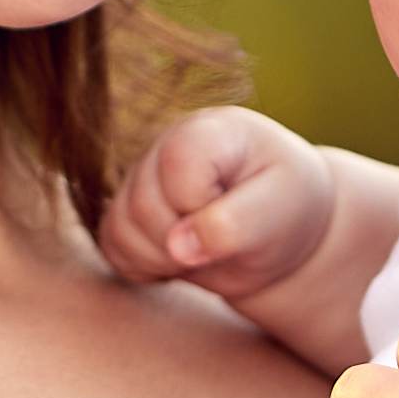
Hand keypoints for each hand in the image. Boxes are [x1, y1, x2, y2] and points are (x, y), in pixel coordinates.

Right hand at [101, 105, 338, 308]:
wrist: (277, 230)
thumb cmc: (286, 210)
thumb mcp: (278, 214)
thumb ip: (233, 226)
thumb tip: (177, 248)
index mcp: (208, 130)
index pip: (178, 166)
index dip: (203, 205)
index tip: (239, 210)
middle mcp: (164, 145)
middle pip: (144, 205)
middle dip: (184, 241)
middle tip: (226, 243)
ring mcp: (139, 178)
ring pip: (120, 228)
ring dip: (164, 259)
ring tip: (206, 251)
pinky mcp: (126, 212)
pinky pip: (112, 247)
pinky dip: (146, 266)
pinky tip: (181, 259)